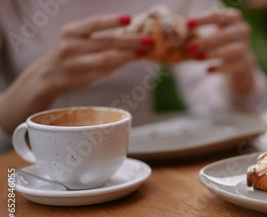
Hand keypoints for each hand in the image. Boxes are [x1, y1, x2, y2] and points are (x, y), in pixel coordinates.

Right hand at [38, 14, 152, 95]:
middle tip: (149, 41)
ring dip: (128, 55)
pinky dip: (120, 65)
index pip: (94, 23)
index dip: (112, 21)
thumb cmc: (71, 52)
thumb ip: (101, 37)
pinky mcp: (81, 78)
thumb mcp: (78, 38)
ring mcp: (75, 63)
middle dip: (130, 41)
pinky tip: (131, 60)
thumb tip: (132, 34)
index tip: (129, 19)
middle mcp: (70, 46)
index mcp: (71, 31)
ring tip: (143, 53)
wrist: (49, 75)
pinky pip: (105, 71)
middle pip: (106, 42)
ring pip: (106, 59)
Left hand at [185, 9, 256, 95]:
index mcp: (233, 18)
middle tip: (190, 48)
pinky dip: (221, 68)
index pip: (218, 16)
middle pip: (226, 35)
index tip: (187, 24)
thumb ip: (198, 32)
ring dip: (216, 54)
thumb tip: (177, 35)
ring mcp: (246, 47)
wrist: (239, 60)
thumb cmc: (219, 42)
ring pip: (234, 50)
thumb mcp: (210, 32)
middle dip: (207, 41)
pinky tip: (208, 70)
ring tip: (200, 59)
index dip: (203, 19)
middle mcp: (242, 30)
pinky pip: (235, 66)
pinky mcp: (246, 63)